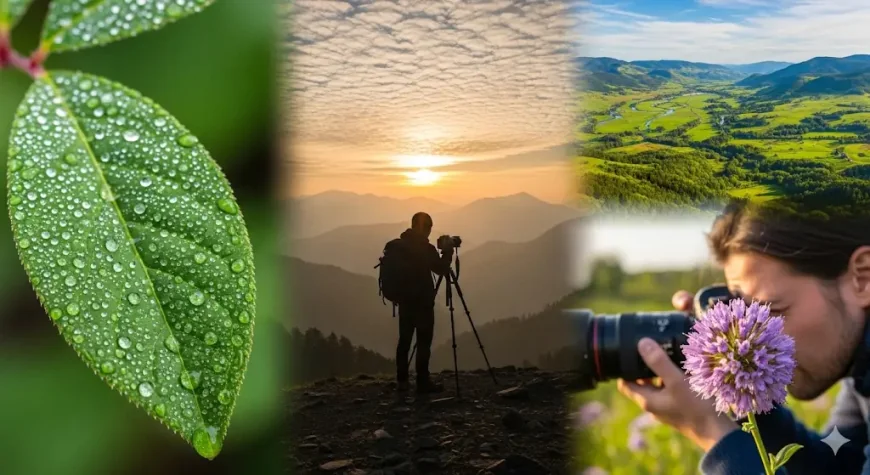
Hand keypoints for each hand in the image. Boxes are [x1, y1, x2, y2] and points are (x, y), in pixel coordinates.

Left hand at [616, 290, 738, 451]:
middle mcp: (654, 406)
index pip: (624, 384)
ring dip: (662, 372)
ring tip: (670, 355)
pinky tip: (685, 370)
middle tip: (654, 350)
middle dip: (645, 367)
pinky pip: (671, 390)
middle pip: (641, 382)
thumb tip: (642, 343)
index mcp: (646, 400)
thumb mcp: (676, 381)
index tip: (630, 353)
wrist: (717, 434)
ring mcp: (667, 408)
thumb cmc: (695, 408)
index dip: (623, 369)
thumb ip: (659, 363)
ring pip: (658, 385)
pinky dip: (674, 379)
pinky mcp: (679, 408)